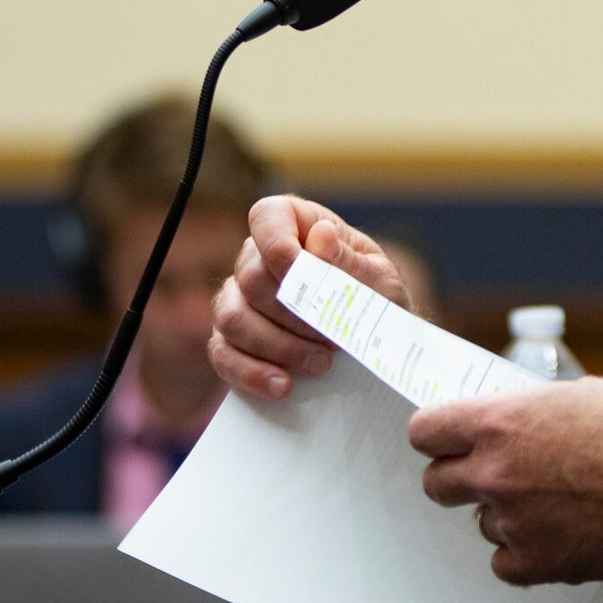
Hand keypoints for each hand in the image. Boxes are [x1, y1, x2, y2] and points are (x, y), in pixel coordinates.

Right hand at [208, 193, 408, 399]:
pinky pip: (222, 353)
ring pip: (232, 317)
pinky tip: (283, 386)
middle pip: (252, 278)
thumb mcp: (380, 281)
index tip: (303, 273)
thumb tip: (321, 234)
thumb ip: (349, 261)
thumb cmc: (378, 301)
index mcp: (300, 226)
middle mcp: (260, 257)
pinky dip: (251, 372)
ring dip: (278, 345)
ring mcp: (239, 298)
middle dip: (295, 313)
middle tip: (332, 338)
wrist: (377, 344)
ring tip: (321, 363)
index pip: (268, 216)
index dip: (278, 244)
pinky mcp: (231, 339)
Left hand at [411, 378, 602, 585]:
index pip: (426, 431)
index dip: (435, 435)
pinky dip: (524, 551)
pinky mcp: (533, 563)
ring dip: (504, 513)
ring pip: (480, 522)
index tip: (445, 440)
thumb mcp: (573, 396)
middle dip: (457, 477)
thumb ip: (526, 413)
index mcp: (499, 424)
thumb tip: (507, 424)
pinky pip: (504, 562)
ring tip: (550, 501)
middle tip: (489, 473)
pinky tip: (554, 533)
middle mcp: (494, 474)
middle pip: (436, 484)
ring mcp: (510, 522)